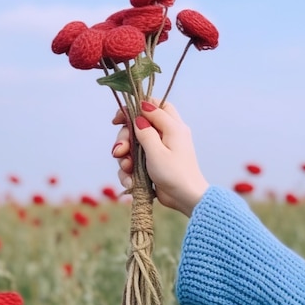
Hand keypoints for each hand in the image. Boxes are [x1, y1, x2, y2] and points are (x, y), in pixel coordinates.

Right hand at [112, 100, 208, 216]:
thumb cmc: (175, 174)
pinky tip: (130, 180)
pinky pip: (136, 160)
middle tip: (120, 151)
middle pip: (138, 125)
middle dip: (125, 138)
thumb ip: (145, 132)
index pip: (152, 105)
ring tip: (127, 169)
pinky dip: (130, 170)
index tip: (118, 119)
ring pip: (134, 144)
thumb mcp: (157, 151)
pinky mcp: (154, 162)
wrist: (186, 198)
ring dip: (126, 157)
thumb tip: (138, 117)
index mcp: (172, 126)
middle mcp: (166, 134)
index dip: (134, 108)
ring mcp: (159, 148)